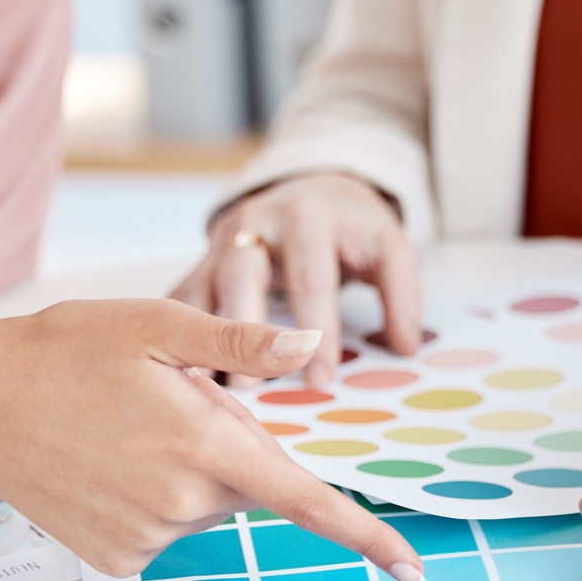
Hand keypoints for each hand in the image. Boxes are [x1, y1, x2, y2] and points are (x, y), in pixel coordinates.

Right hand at [0, 299, 427, 580]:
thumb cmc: (64, 350)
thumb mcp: (158, 325)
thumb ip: (244, 343)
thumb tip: (314, 348)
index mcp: (206, 445)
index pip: (306, 500)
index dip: (367, 536)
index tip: (413, 570)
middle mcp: (182, 503)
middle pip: (248, 482)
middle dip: (228, 442)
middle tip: (165, 397)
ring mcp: (147, 539)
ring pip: (204, 504)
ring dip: (186, 469)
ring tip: (122, 426)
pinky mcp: (116, 560)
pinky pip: (164, 527)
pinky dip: (150, 497)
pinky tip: (104, 462)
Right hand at [171, 173, 420, 386]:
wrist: (311, 191)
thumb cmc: (351, 229)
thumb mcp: (387, 246)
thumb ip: (401, 292)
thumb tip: (406, 345)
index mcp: (307, 217)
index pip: (311, 277)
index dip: (318, 329)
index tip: (322, 378)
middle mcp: (255, 223)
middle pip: (242, 276)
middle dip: (243, 334)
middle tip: (251, 388)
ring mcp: (220, 242)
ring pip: (201, 289)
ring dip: (200, 340)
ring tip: (208, 389)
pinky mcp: (199, 262)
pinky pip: (180, 302)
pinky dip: (176, 338)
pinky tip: (175, 377)